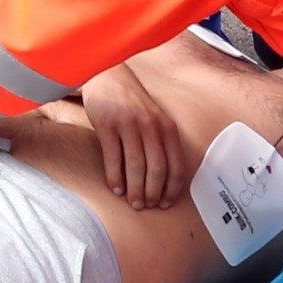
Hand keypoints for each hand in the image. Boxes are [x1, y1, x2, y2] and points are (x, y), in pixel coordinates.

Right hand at [79, 62, 189, 207]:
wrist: (106, 76)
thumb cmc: (132, 104)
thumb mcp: (155, 119)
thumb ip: (162, 143)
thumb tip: (165, 180)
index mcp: (167, 127)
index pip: (176, 165)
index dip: (172, 189)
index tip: (165, 203)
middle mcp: (151, 126)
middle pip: (157, 169)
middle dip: (153, 193)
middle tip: (146, 206)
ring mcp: (129, 124)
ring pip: (136, 166)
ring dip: (135, 189)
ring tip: (132, 202)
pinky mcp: (107, 124)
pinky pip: (113, 157)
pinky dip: (115, 177)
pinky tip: (116, 188)